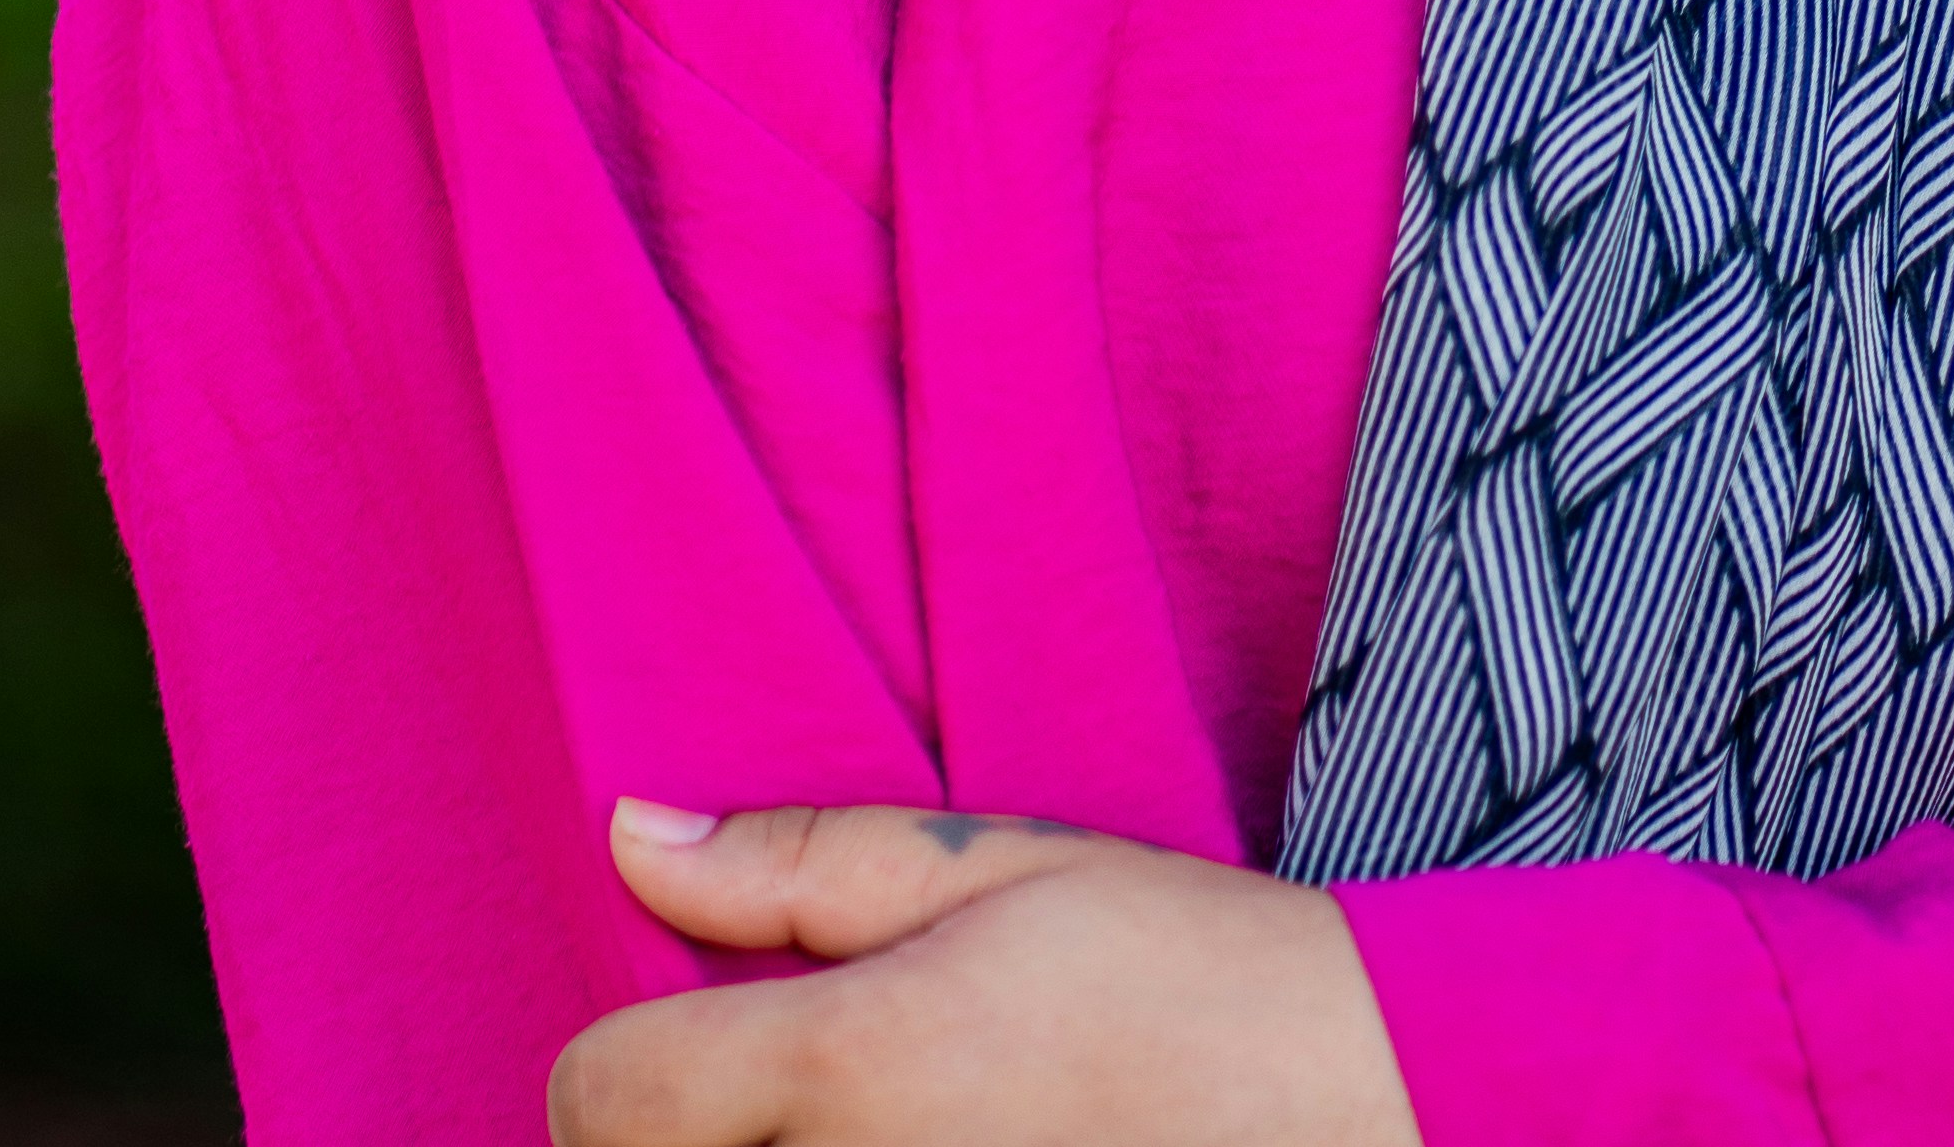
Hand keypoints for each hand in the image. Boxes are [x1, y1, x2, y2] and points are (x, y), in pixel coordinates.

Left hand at [548, 796, 1424, 1146]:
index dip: (613, 1059)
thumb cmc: (1179, 968)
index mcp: (851, 1065)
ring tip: (853, 1125)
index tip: (679, 1036)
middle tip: (766, 1092)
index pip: (603, 1098)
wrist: (1349, 1103)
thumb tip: (632, 836)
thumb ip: (799, 866)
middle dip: (681, 1135)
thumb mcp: (997, 865)